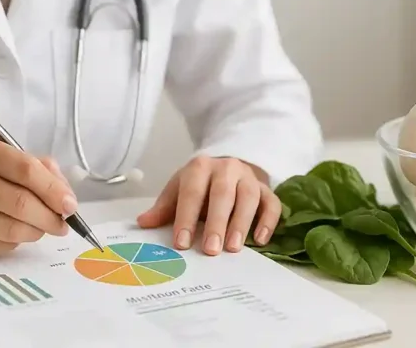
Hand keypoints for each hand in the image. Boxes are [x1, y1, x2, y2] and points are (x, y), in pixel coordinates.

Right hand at [0, 135, 77, 260]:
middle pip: (22, 203)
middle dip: (50, 217)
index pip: (25, 168)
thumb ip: (26, 164)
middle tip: (62, 224)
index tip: (70, 204)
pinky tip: (7, 234)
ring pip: (13, 229)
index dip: (54, 189)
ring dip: (34, 232)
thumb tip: (63, 188)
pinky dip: (12, 243)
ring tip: (37, 228)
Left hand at [136, 155, 280, 255]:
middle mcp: (227, 168)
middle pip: (223, 193)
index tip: (182, 243)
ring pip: (249, 197)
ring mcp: (249, 178)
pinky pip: (272, 203)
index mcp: (200, 167)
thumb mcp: (180, 189)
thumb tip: (143, 223)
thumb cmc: (201, 185)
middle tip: (211, 250)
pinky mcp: (266, 189)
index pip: (192, 192)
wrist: (229, 167)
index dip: (186, 217)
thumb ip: (165, 208)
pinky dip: (268, 221)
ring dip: (241, 223)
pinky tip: (259, 240)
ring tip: (233, 248)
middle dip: (217, 222)